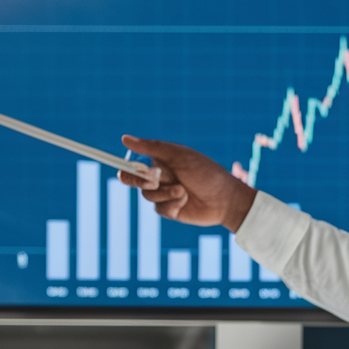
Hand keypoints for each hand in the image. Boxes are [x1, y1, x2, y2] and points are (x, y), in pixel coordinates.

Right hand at [117, 136, 257, 231]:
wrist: (225, 199)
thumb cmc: (205, 172)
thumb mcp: (178, 156)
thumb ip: (152, 148)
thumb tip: (124, 138)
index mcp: (161, 161)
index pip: (135, 163)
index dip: (128, 168)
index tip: (123, 170)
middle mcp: (161, 177)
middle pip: (136, 181)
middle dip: (143, 181)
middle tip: (155, 180)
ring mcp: (165, 194)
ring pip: (148, 196)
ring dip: (165, 193)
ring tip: (183, 190)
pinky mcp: (170, 210)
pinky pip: (159, 209)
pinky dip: (171, 205)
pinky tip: (185, 201)